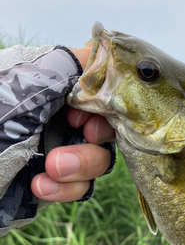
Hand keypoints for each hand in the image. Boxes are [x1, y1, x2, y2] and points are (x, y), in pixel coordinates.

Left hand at [31, 48, 114, 201]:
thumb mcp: (19, 84)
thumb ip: (66, 67)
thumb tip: (102, 55)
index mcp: (48, 84)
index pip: (98, 88)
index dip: (104, 103)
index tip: (85, 114)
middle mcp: (56, 115)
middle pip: (105, 127)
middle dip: (94, 141)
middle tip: (75, 146)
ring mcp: (57, 149)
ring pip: (98, 159)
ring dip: (81, 167)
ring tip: (48, 173)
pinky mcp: (55, 181)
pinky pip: (81, 186)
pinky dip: (67, 189)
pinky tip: (40, 187)